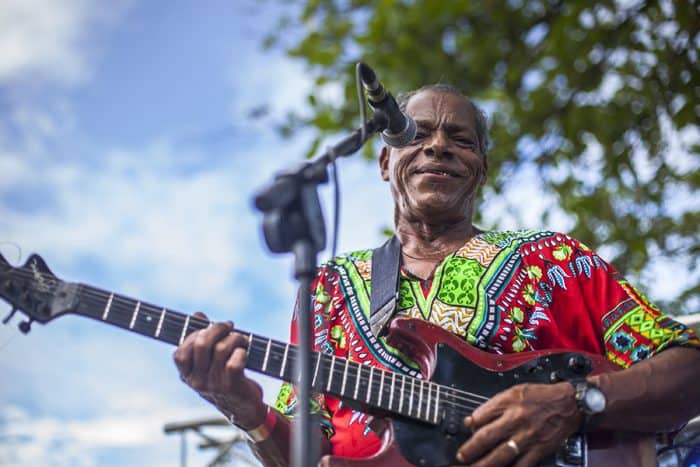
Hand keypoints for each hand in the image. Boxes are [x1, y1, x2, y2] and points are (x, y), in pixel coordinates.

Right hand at [173, 312, 266, 428]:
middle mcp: (197, 382)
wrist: (243, 408)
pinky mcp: (232, 386)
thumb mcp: (209, 361)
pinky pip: (234, 362)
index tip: (207, 327)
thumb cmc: (225, 378)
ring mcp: (214, 385)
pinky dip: (242, 352)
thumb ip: (201, 338)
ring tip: (241, 339)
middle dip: (218, 328)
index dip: (193, 335)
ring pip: (221, 348)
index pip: (179, 353)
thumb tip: (198, 315)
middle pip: (201, 344)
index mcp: (187, 375)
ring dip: (235, 338)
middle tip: (229, 326)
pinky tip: (245, 353)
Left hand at [455, 382, 582, 466]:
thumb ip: (493, 405)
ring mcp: (528, 437)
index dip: (471, 424)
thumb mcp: (515, 391)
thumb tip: (474, 419)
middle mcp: (516, 420)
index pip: (482, 415)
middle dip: (471, 449)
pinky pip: (522, 465)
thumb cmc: (542, 396)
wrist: (570, 404)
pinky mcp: (539, 449)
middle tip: (461, 456)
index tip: (465, 430)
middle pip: (487, 437)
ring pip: (501, 455)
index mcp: (509, 403)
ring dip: (485, 463)